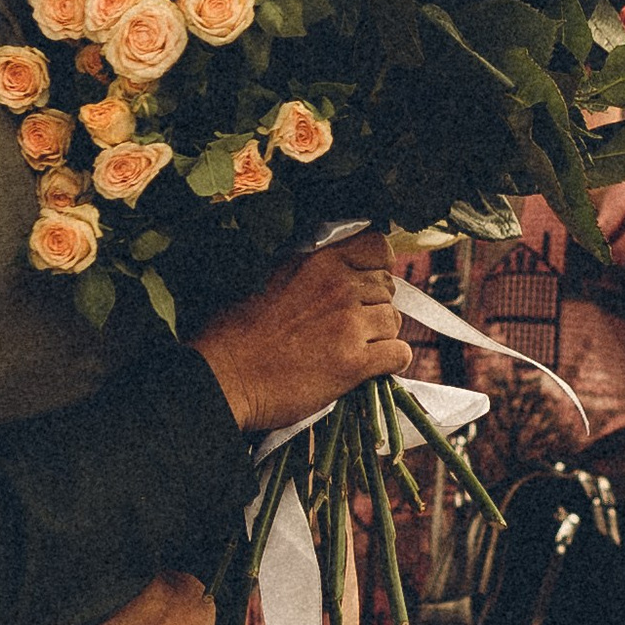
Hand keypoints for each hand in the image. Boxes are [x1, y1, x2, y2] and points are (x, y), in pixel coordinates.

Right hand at [192, 239, 411, 431]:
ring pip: (394, 321)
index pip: (377, 247)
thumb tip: (342, 271)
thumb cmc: (235, 332)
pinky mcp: (354, 362)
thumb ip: (309, 271)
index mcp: (317, 260)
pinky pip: (399, 354)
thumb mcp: (269, 278)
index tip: (365, 284)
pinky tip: (367, 367)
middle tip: (348, 326)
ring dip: (380, 336)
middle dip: (373, 306)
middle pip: (386, 288)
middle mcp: (338, 286)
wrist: (224, 377)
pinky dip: (389, 362)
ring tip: (350, 348)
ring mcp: (348, 324)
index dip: (377, 267)